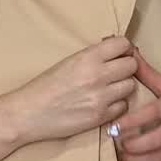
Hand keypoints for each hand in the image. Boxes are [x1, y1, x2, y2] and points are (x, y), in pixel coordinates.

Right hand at [10, 37, 138, 143]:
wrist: (29, 112)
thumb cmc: (45, 86)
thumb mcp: (69, 61)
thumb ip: (93, 56)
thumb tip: (117, 50)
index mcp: (88, 57)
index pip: (123, 44)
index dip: (124, 49)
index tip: (120, 54)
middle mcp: (97, 75)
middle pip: (132, 66)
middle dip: (126, 68)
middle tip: (116, 73)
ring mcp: (100, 97)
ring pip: (130, 86)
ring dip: (122, 87)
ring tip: (109, 90)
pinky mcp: (100, 117)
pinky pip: (123, 106)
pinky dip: (116, 105)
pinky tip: (103, 104)